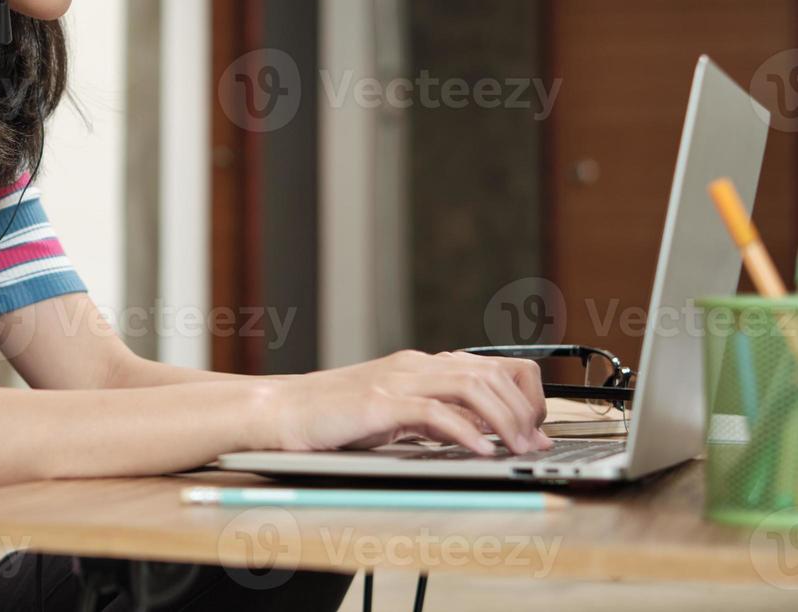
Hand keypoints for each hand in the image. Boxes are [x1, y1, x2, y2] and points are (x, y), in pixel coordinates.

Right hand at [267, 349, 553, 455]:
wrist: (281, 410)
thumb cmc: (332, 417)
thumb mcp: (394, 415)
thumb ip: (435, 418)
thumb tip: (482, 435)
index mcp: (420, 366)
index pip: (492, 364)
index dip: (524, 393)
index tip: (536, 427)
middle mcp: (414, 366)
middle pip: (491, 372)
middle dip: (525, 409)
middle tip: (536, 444)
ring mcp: (397, 381)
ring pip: (471, 386)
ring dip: (505, 420)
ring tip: (517, 449)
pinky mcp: (379, 403)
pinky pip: (435, 412)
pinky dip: (466, 433)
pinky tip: (482, 452)